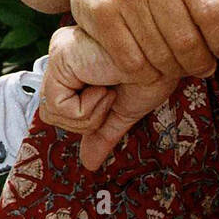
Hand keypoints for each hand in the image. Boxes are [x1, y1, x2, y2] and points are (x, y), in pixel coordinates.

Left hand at [39, 24, 181, 170]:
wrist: (167, 61)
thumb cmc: (154, 75)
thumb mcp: (125, 110)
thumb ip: (103, 133)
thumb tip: (89, 164)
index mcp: (75, 65)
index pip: (60, 110)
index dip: (88, 117)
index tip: (113, 93)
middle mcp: (62, 56)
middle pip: (51, 114)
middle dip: (87, 119)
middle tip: (112, 94)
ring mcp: (58, 55)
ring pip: (52, 113)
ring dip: (89, 112)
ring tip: (109, 88)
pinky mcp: (59, 58)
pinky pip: (57, 105)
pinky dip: (86, 106)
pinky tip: (104, 84)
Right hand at [68, 0, 218, 81]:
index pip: (212, 10)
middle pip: (186, 39)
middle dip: (200, 62)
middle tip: (205, 68)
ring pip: (159, 54)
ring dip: (175, 70)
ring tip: (181, 68)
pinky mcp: (99, 14)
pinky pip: (131, 62)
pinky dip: (147, 74)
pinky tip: (154, 69)